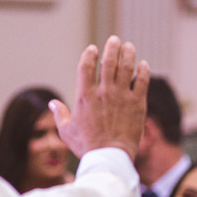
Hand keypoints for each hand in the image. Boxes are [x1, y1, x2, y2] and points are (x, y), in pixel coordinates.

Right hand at [50, 36, 149, 159]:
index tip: (93, 49)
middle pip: (108, 61)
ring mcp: (122, 96)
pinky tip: (144, 65)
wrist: (110, 157)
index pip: (86, 66)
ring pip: (126, 67)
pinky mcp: (137, 104)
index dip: (89, 54)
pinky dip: (143, 71)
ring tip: (129, 47)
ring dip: (128, 54)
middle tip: (115, 40)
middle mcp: (104, 92)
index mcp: (85, 95)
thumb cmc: (87, 146)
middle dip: (112, 47)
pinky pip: (142, 81)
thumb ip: (60, 114)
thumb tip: (52, 103)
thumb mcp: (66, 131)